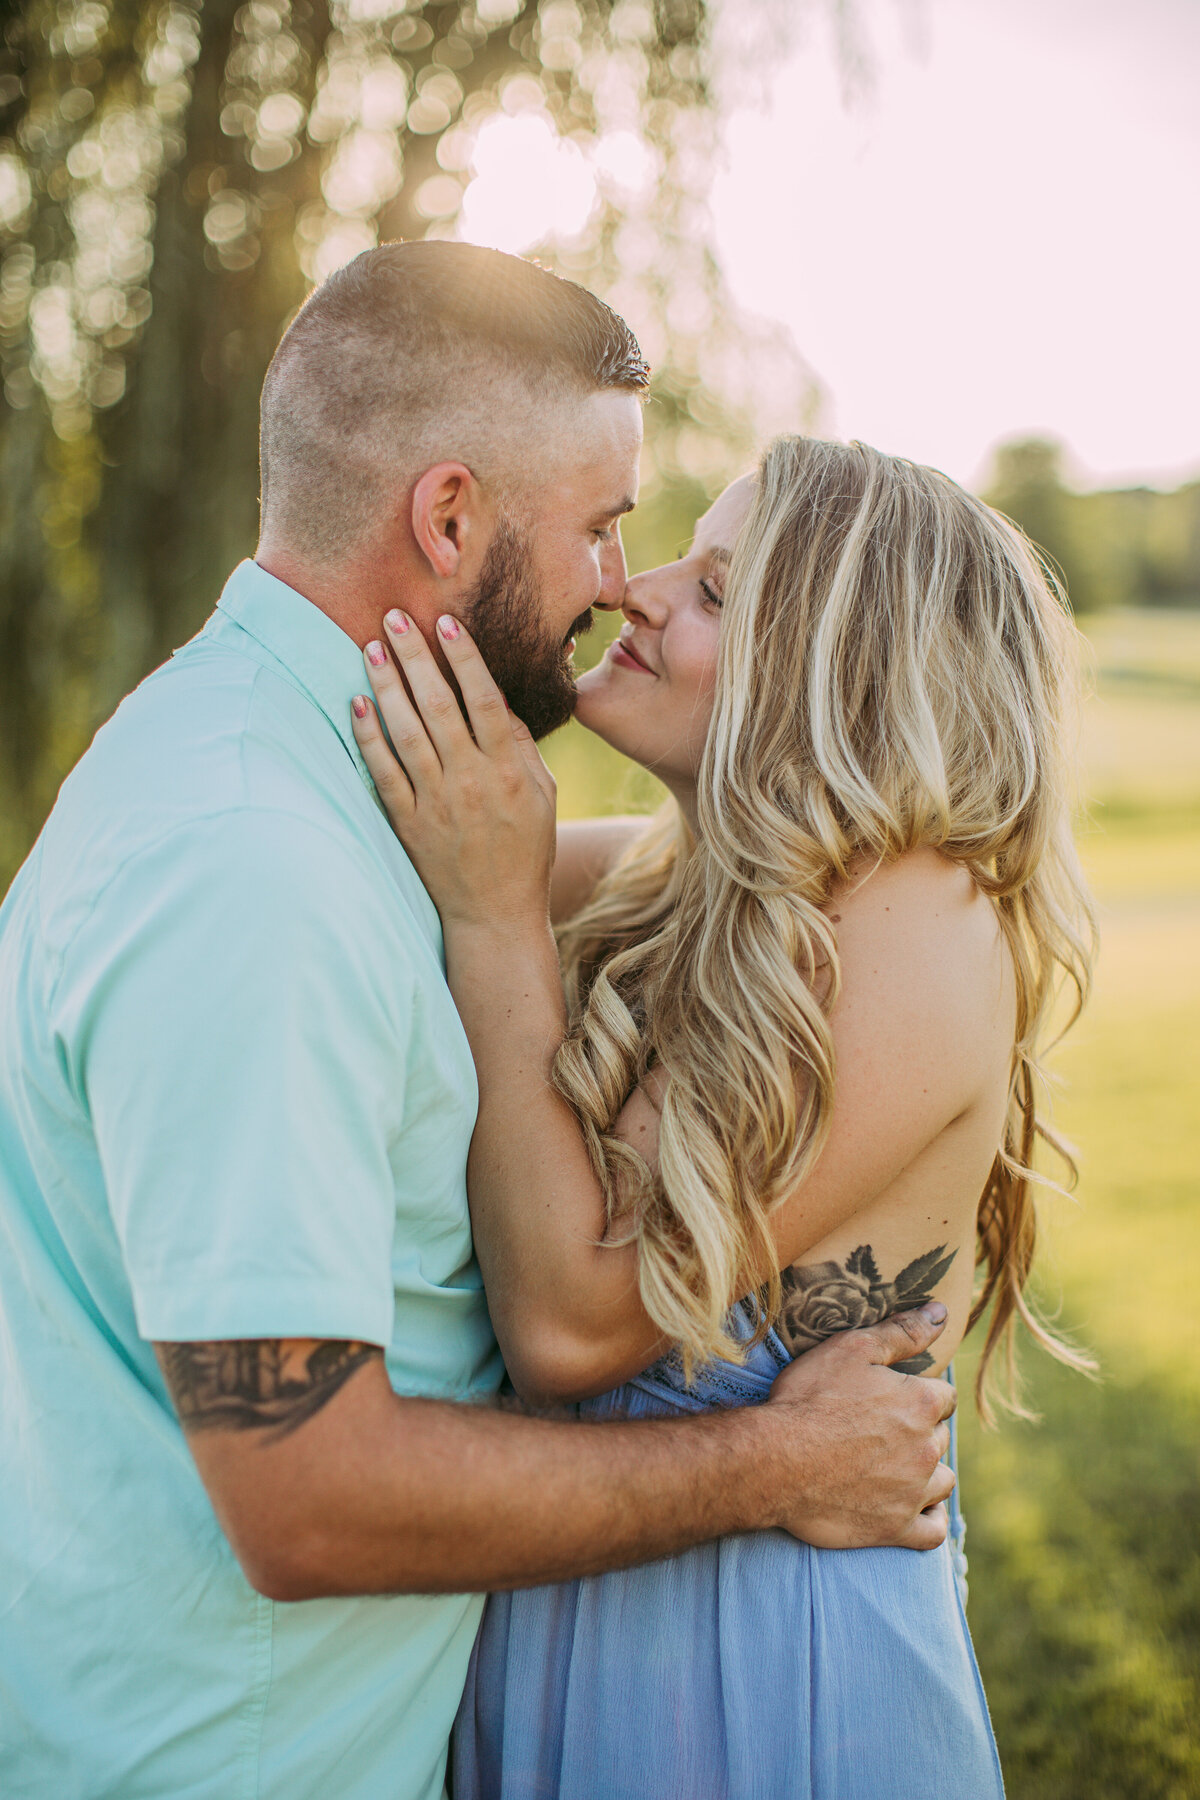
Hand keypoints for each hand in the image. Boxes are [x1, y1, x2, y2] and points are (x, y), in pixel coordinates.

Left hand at [351, 611, 555, 932]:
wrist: (494, 916)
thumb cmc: (524, 852)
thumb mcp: (542, 797)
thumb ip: (520, 747)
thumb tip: (498, 700)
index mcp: (508, 771)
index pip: (484, 701)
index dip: (464, 659)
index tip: (446, 624)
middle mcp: (471, 782)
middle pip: (438, 706)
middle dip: (414, 656)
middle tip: (393, 616)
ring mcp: (436, 803)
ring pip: (406, 732)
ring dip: (387, 685)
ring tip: (371, 647)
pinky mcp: (408, 824)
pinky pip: (383, 772)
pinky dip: (369, 737)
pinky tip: (357, 704)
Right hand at [754, 1303, 957, 1550]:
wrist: (775, 1460)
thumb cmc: (810, 1398)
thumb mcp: (852, 1349)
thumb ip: (902, 1332)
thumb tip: (941, 1312)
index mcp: (921, 1404)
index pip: (943, 1396)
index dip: (919, 1393)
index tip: (893, 1397)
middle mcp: (926, 1450)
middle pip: (939, 1437)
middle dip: (919, 1431)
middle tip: (881, 1429)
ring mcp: (913, 1493)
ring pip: (942, 1482)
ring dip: (927, 1473)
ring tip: (896, 1466)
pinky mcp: (896, 1529)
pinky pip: (933, 1531)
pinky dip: (929, 1520)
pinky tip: (915, 1509)